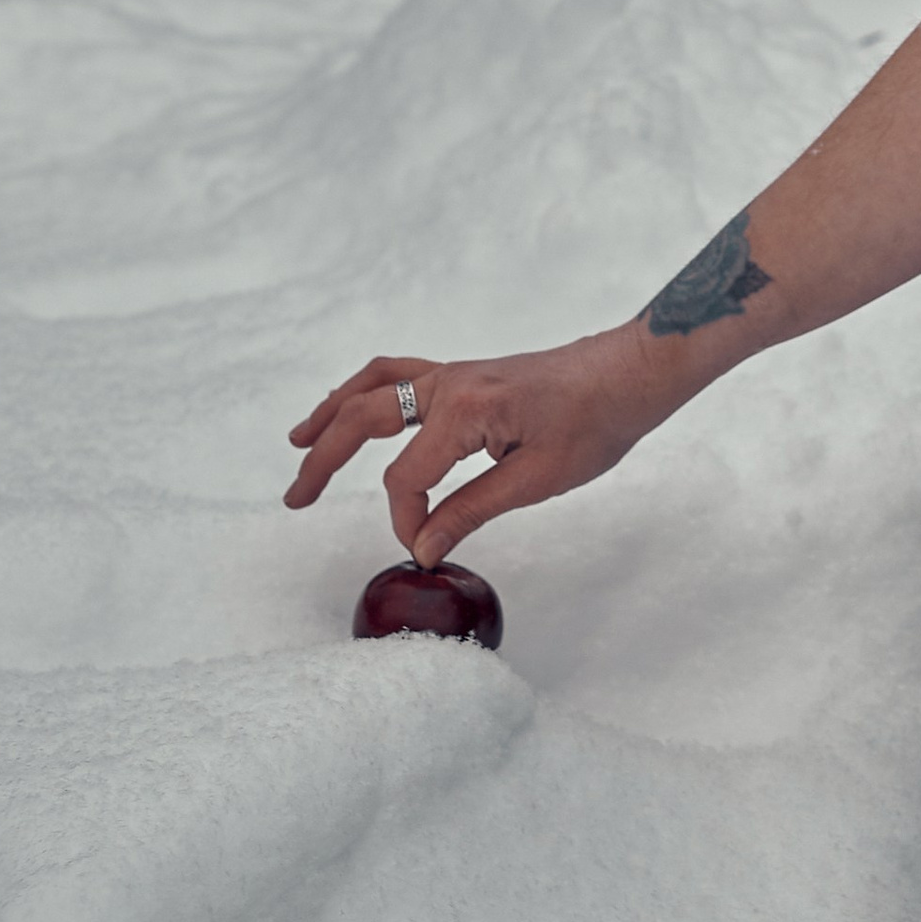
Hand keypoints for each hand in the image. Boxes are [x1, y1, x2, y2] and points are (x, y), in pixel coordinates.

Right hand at [284, 325, 674, 564]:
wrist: (627, 376)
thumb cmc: (594, 424)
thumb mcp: (536, 479)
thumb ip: (471, 510)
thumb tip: (423, 546)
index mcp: (466, 411)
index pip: (406, 478)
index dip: (407, 521)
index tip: (424, 548)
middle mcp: (449, 383)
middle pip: (363, 421)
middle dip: (323, 461)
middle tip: (294, 499)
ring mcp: (453, 373)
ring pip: (372, 389)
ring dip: (330, 415)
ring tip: (298, 443)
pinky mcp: (463, 374)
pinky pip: (398, 375)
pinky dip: (365, 391)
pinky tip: (351, 407)